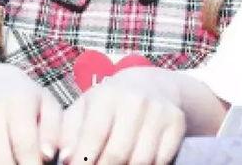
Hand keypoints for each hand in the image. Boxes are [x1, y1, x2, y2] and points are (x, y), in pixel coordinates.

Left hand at [58, 67, 185, 164]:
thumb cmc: (109, 102)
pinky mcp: (176, 122)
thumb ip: (70, 130)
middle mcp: (135, 99)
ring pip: (140, 160)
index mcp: (108, 94)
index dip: (84, 159)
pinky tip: (135, 163)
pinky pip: (161, 160)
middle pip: (118, 153)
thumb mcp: (86, 107)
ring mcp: (158, 110)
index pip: (95, 134)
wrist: (151, 85)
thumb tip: (65, 157)